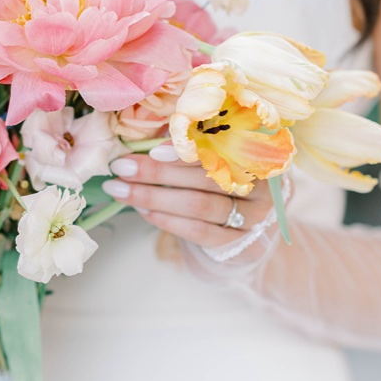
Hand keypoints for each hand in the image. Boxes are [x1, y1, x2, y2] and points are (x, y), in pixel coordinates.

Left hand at [99, 148, 273, 250]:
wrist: (244, 236)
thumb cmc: (218, 188)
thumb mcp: (208, 163)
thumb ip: (186, 148)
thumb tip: (143, 136)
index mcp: (254, 156)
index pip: (219, 148)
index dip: (185, 149)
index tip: (151, 150)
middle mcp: (259, 185)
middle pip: (204, 177)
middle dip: (157, 172)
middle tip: (121, 168)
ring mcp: (254, 217)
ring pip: (198, 204)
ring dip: (153, 196)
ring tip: (122, 190)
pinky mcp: (240, 244)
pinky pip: (198, 230)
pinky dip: (167, 220)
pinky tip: (144, 211)